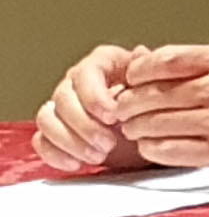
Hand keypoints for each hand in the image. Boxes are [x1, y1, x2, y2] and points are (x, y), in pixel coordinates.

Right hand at [33, 44, 150, 174]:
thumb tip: (142, 53)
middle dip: (84, 126)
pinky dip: (55, 154)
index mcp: (101, 63)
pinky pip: (41, 141)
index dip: (94, 97)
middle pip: (63, 99)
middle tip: (108, 144)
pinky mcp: (55, 132)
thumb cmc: (154, 102)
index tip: (112, 117)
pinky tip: (76, 163)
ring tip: (98, 156)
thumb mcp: (158, 85)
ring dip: (70, 141)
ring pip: (47, 120)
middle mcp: (76, 81)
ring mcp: (62, 107)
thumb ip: (148, 71)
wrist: (152, 129)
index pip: (86, 74)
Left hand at [111, 46, 208, 179]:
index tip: (130, 80)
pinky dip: (151, 148)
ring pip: (153, 124)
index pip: (164, 60)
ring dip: (136, 129)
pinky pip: (167, 150)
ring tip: (135, 129)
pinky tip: (153, 145)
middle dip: (128, 104)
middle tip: (123, 110)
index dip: (137, 72)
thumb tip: (146, 62)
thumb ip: (197, 62)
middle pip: (152, 95)